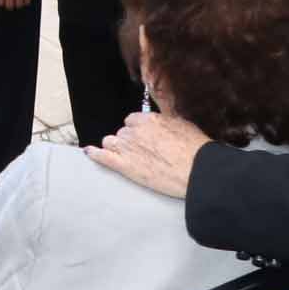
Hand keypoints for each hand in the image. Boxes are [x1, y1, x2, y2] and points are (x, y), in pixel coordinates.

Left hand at [85, 112, 210, 198]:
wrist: (198, 171)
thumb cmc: (196, 150)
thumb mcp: (182, 125)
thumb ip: (165, 120)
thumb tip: (160, 118)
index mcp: (147, 119)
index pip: (132, 120)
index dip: (137, 130)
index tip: (143, 138)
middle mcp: (133, 131)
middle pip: (122, 133)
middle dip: (129, 141)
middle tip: (142, 153)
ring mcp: (126, 147)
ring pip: (111, 142)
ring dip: (116, 148)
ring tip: (127, 157)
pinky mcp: (124, 165)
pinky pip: (102, 156)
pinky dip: (95, 154)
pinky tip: (90, 153)